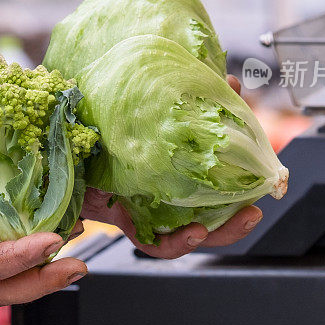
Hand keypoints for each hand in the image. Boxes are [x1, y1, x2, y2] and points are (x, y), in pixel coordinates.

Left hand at [80, 74, 261, 258]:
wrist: (61, 134)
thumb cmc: (105, 121)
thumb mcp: (151, 107)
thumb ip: (190, 100)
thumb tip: (230, 81)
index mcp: (173, 172)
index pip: (212, 186)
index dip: (239, 186)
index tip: (263, 178)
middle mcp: (160, 196)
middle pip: (207, 219)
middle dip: (236, 222)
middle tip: (256, 211)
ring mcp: (144, 211)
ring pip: (186, 236)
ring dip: (217, 235)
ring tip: (237, 221)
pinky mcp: (125, 221)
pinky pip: (154, 243)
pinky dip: (176, 242)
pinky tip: (193, 232)